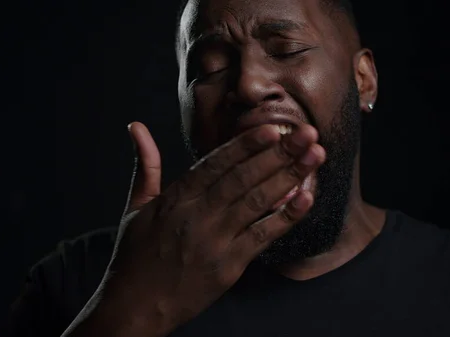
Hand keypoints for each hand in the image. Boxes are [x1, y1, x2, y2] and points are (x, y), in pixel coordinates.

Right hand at [101, 121, 324, 333]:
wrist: (135, 308)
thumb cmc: (135, 257)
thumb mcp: (136, 207)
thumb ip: (147, 165)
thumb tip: (138, 126)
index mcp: (175, 199)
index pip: (216, 164)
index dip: (246, 144)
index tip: (273, 127)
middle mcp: (196, 217)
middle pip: (243, 178)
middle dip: (278, 153)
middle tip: (307, 133)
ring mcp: (215, 242)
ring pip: (257, 202)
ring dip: (289, 176)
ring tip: (315, 156)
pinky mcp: (229, 267)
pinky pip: (263, 237)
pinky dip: (286, 217)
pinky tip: (306, 198)